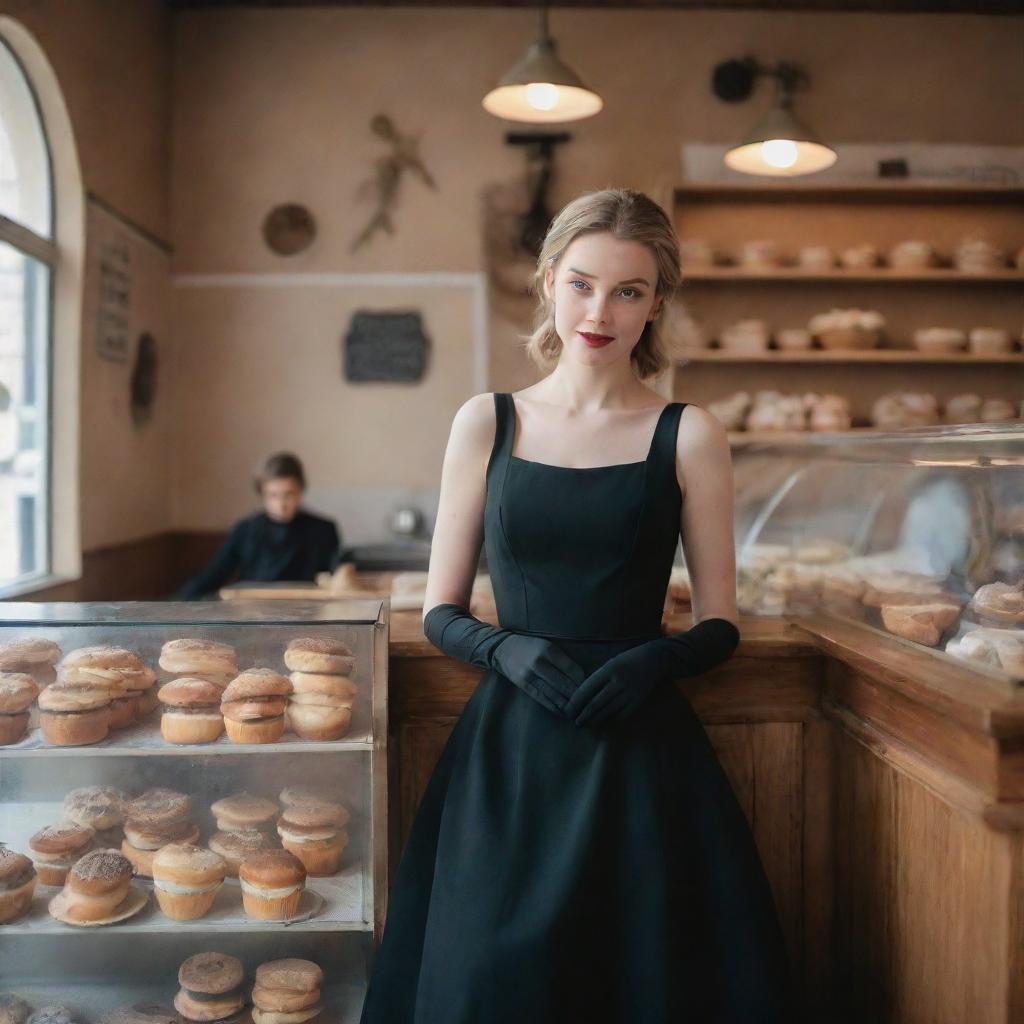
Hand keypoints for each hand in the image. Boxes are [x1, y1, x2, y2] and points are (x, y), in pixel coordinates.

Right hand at [491, 634, 586, 717]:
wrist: (503, 649)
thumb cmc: (531, 646)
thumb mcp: (547, 646)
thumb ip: (562, 660)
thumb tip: (581, 679)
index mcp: (548, 650)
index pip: (571, 669)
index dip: (582, 681)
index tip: (590, 687)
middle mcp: (539, 663)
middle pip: (563, 684)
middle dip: (577, 696)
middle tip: (588, 703)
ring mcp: (530, 676)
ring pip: (553, 694)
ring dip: (567, 705)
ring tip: (579, 712)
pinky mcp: (524, 686)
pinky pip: (542, 699)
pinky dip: (555, 707)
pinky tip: (563, 713)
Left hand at [567, 618, 741, 726]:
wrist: (657, 659)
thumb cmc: (629, 659)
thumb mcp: (611, 662)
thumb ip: (598, 678)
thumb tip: (581, 696)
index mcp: (609, 669)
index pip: (587, 689)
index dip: (576, 702)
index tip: (567, 710)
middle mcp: (619, 681)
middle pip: (596, 703)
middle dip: (583, 715)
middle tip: (574, 722)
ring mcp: (630, 692)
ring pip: (608, 711)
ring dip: (595, 720)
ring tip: (585, 724)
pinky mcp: (639, 700)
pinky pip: (622, 714)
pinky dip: (611, 720)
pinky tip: (603, 723)